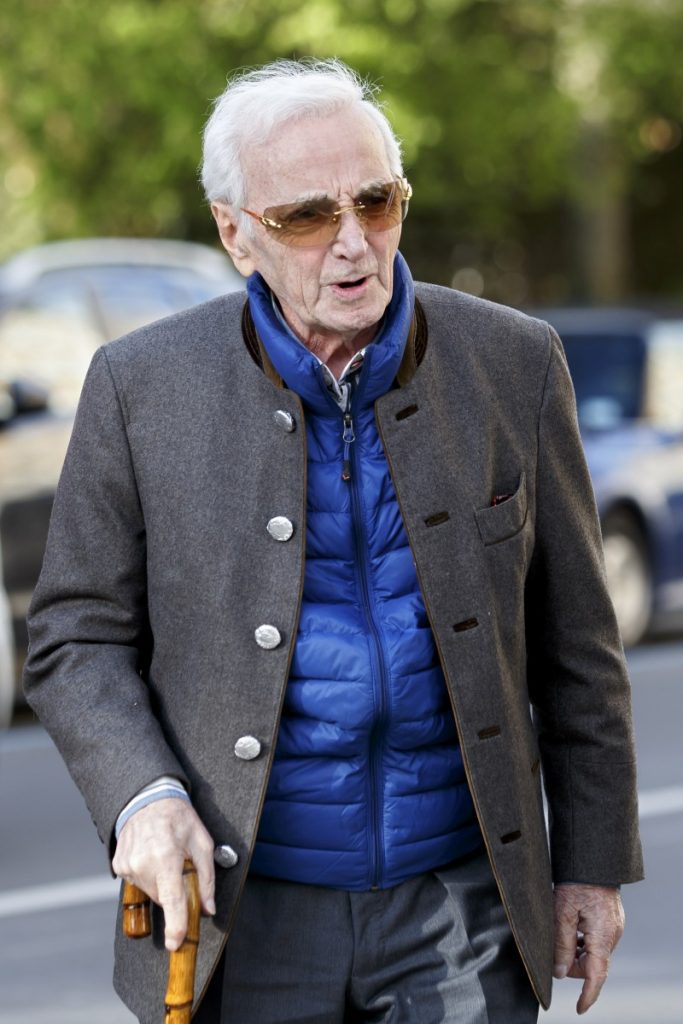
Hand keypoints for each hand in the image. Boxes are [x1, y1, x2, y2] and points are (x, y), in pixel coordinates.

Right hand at [112, 797, 215, 950]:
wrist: (148, 798)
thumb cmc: (178, 818)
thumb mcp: (202, 842)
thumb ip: (206, 877)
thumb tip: (207, 908)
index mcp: (166, 857)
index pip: (172, 900)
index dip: (176, 926)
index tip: (176, 943)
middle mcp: (143, 864)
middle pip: (164, 898)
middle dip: (176, 892)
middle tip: (181, 869)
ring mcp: (127, 866)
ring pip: (151, 892)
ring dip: (162, 883)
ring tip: (166, 857)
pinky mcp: (119, 866)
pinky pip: (138, 882)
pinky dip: (148, 876)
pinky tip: (152, 855)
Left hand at [553, 883, 624, 1013]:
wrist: (591, 861)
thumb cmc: (575, 883)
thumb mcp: (562, 913)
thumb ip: (562, 944)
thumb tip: (561, 972)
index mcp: (602, 936)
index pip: (596, 975)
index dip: (588, 995)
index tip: (580, 1009)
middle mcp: (612, 935)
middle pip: (592, 965)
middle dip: (573, 964)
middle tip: (555, 948)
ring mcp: (613, 928)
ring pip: (593, 953)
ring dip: (577, 950)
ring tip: (562, 930)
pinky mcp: (611, 921)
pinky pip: (596, 940)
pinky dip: (583, 940)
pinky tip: (571, 926)